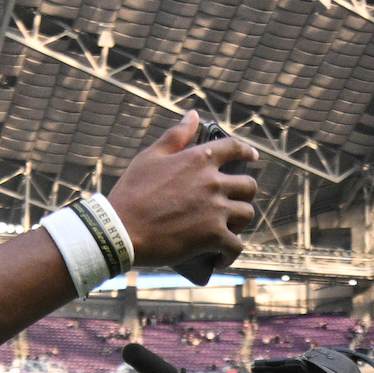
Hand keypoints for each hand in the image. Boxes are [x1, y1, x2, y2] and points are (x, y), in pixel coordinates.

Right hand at [108, 111, 255, 270]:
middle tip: (232, 203)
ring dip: (240, 222)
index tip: (252, 158)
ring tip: (227, 229)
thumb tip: (193, 115)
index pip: (234, 149)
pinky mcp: (213, 236)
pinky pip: (236, 246)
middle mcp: (212, 182)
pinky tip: (222, 257)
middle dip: (243, 195)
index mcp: (199, 159)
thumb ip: (175, 135)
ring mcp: (215, 210)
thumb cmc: (131, 192)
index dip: (246, 152)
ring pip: (247, 214)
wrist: (121, 230)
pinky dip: (231, 253)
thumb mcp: (150, 157)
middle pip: (248, 186)